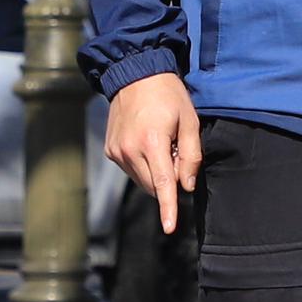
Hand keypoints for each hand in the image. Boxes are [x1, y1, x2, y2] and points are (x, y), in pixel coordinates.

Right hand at [105, 73, 203, 229]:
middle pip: (153, 185)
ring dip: (154, 172)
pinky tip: (147, 141)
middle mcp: (129, 150)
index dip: (168, 208)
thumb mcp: (189, 121)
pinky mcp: (110, 150)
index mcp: (152, 142)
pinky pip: (131, 169)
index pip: (162, 183)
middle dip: (168, 179)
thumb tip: (186, 186)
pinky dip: (142, 164)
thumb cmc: (168, 95)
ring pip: (141, 180)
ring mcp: (116, 151)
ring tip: (160, 143)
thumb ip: (191, 156)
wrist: (134, 73)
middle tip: (176, 151)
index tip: (170, 228)